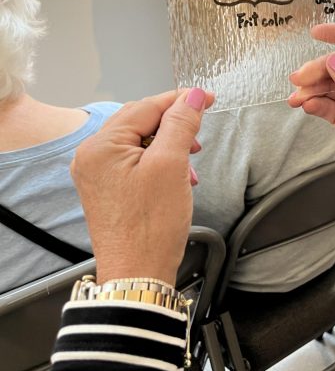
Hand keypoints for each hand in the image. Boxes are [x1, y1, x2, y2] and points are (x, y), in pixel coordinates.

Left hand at [71, 88, 213, 284]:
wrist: (138, 274)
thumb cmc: (151, 226)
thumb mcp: (171, 165)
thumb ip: (181, 124)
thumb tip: (192, 96)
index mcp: (100, 145)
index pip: (146, 106)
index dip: (180, 101)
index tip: (207, 98)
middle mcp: (91, 156)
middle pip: (140, 122)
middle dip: (174, 125)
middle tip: (201, 130)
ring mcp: (97, 174)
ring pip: (140, 142)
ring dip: (169, 145)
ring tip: (190, 161)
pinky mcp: (108, 189)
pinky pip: (135, 161)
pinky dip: (159, 161)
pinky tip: (176, 176)